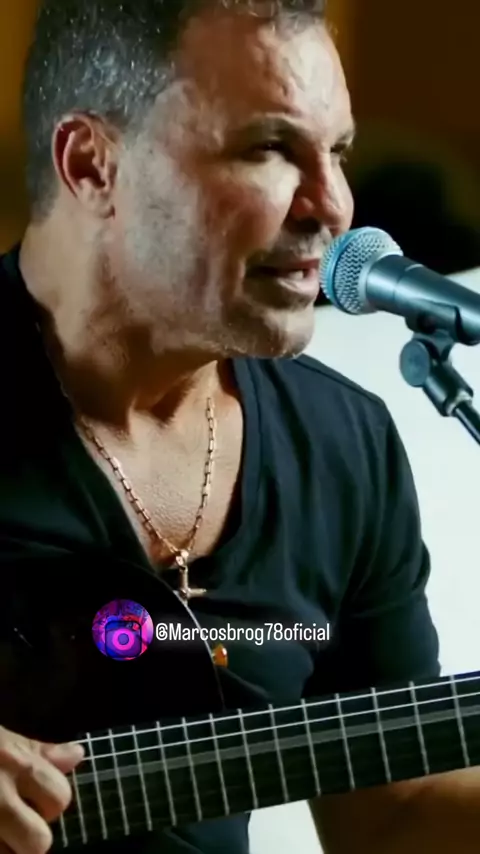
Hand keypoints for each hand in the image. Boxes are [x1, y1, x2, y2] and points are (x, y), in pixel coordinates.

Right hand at [0, 725, 83, 853]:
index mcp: (15, 764)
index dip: (50, 802)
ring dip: (10, 847)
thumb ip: (39, 752)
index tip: (33, 797)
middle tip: (17, 821)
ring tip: (3, 829)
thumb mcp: (2, 740)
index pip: (60, 798)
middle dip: (32, 835)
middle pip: (39, 841)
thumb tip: (77, 755)